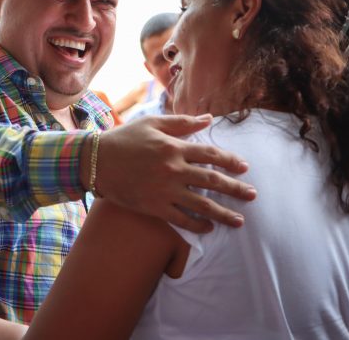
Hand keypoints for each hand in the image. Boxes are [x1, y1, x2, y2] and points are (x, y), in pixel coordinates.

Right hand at [94, 114, 255, 232]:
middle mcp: (173, 170)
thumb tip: (208, 119)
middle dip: (236, 189)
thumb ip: (182, 122)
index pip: (210, 154)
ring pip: (202, 205)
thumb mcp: (152, 123)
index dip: (230, 161)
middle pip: (212, 181)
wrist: (96, 162)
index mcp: (173, 147)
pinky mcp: (154, 207)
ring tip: (239, 220)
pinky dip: (197, 225)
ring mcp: (164, 191)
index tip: (244, 168)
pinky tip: (209, 228)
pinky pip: (181, 219)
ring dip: (223, 213)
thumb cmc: (124, 139)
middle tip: (252, 195)